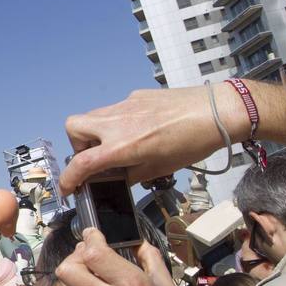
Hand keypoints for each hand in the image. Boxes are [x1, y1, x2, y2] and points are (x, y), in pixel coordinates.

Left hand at [56, 229, 200, 285]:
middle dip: (75, 256)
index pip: (92, 251)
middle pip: (67, 267)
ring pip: (66, 284)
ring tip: (93, 276)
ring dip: (76, 275)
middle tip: (89, 256)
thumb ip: (150, 257)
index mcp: (129, 283)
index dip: (90, 237)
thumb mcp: (167, 285)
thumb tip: (137, 242)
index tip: (93, 234)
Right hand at [59, 84, 257, 195]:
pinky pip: (116, 110)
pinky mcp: (136, 96)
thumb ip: (130, 174)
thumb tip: (115, 176)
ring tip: (117, 146)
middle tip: (94, 157)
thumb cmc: (192, 143)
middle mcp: (116, 123)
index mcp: (121, 146)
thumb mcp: (159, 169)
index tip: (68, 188)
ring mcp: (125, 106)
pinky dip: (117, 123)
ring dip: (95, 133)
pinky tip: (140, 130)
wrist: (217, 112)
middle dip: (76, 145)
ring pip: (93, 116)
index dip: (68, 179)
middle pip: (73, 127)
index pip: (80, 163)